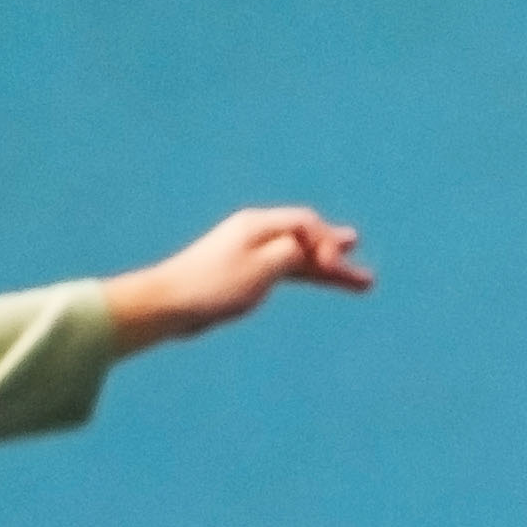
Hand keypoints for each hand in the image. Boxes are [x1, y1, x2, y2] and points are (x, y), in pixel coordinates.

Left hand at [108, 206, 374, 344]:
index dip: (327, 242)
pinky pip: (283, 269)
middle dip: (333, 247)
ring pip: (297, 256)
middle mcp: (255, 233)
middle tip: (357, 248)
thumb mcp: (261, 268)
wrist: (169, 303)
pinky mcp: (243, 273)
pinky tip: (317, 278)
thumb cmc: (213, 285)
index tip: (329, 269)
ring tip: (354, 278)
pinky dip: (303, 274)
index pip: (306, 222)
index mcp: (258, 225)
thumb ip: (290, 253)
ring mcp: (249, 253)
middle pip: (304, 236)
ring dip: (325, 267)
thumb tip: (304, 250)